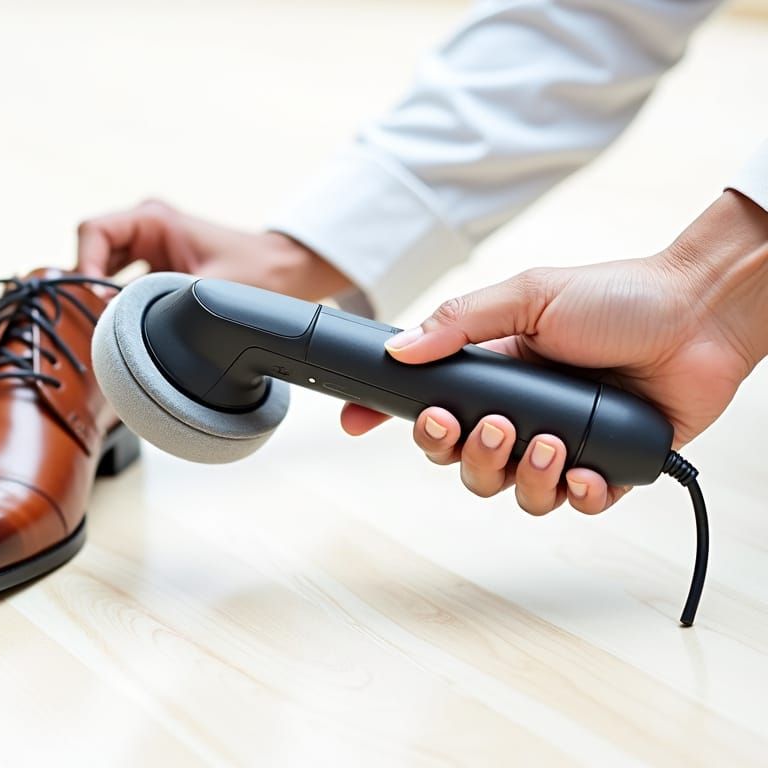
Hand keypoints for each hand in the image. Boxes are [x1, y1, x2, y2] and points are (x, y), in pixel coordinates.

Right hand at [76, 199, 350, 300]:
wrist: (285, 275)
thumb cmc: (257, 274)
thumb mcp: (208, 290)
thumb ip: (165, 302)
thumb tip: (125, 321)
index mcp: (155, 219)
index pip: (93, 231)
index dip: (84, 264)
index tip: (94, 299)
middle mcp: (145, 228)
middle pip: (91, 251)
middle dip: (87, 284)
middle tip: (95, 319)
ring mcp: (148, 248)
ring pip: (101, 269)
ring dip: (98, 295)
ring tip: (105, 325)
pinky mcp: (154, 268)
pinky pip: (117, 283)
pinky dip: (113, 303)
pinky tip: (120, 326)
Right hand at [342, 190, 767, 514]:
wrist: (701, 313)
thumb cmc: (619, 296)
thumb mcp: (529, 295)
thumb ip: (459, 322)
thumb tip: (398, 349)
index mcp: (496, 373)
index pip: (430, 404)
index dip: (389, 418)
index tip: (357, 423)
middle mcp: (523, 414)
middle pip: (465, 461)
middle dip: (467, 453)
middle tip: (493, 424)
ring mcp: (564, 444)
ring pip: (514, 491)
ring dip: (522, 475)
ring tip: (550, 443)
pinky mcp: (609, 468)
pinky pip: (574, 503)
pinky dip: (572, 493)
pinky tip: (581, 470)